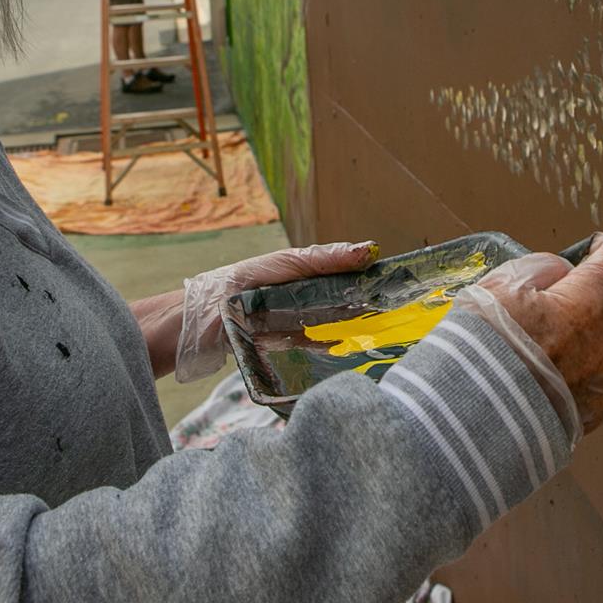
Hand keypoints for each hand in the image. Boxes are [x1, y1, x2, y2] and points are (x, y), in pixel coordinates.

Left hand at [169, 241, 378, 380]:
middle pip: (346, 302)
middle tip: (399, 313)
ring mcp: (298, 323)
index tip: (400, 284)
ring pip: (335, 325)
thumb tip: (368, 249)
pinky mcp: (288, 347)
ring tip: (382, 334)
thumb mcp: (287, 264)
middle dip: (369, 307)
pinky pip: (317, 348)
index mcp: (307, 273)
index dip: (372, 279)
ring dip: (354, 329)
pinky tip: (350, 352)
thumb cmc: (242, 282)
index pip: (348, 274)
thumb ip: (325, 259)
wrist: (202, 321)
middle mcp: (306, 297)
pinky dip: (333, 349)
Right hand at [459, 234, 602, 434]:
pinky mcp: (599, 408)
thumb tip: (560, 272)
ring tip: (573, 333)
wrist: (480, 415)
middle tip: (590, 291)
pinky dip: (593, 368)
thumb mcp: (504, 284)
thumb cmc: (489, 346)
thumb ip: (543, 267)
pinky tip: (562, 369)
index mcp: (595, 297)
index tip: (589, 251)